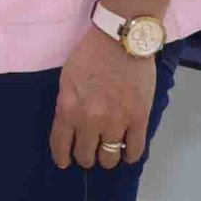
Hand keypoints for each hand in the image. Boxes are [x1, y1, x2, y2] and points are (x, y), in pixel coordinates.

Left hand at [49, 25, 156, 171]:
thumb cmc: (90, 54)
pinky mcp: (139, 119)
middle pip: (86, 156)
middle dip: (86, 156)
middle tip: (90, 150)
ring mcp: (116, 121)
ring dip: (107, 157)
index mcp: (68, 108)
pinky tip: (126, 149)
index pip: (60, 146)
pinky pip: (134, 150)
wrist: (121, 39)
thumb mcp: (67, 79)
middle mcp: (90, 120)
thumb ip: (67, 105)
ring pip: (109, 158)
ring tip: (108, 149)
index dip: (62, 157)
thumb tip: (70, 128)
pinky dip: (129, 154)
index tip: (65, 161)